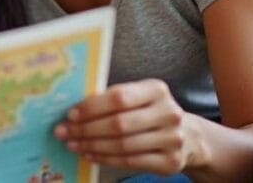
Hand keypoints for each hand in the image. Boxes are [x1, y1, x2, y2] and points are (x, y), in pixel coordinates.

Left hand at [54, 79, 204, 174]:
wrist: (188, 136)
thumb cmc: (149, 112)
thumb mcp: (138, 97)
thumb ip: (111, 99)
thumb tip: (71, 107)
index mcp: (157, 90)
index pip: (119, 97)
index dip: (92, 107)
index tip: (70, 114)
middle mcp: (169, 113)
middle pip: (119, 123)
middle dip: (86, 129)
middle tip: (64, 132)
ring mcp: (173, 139)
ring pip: (123, 144)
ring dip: (92, 145)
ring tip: (73, 144)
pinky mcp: (170, 162)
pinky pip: (130, 161)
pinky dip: (106, 159)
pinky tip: (90, 155)